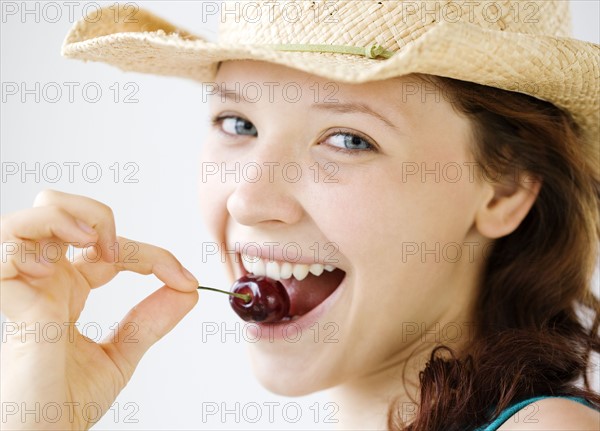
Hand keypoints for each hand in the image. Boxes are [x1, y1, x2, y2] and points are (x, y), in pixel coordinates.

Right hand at [1, 189, 198, 429]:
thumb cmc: (64, 405)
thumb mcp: (121, 353)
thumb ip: (151, 320)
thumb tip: (189, 290)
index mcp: (69, 290)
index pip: (111, 248)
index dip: (152, 255)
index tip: (183, 279)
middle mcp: (46, 281)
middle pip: (59, 209)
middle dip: (95, 213)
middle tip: (117, 252)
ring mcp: (26, 287)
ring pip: (33, 215)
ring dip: (70, 216)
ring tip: (93, 244)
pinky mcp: (12, 301)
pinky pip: (6, 248)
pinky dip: (36, 238)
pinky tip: (61, 263)